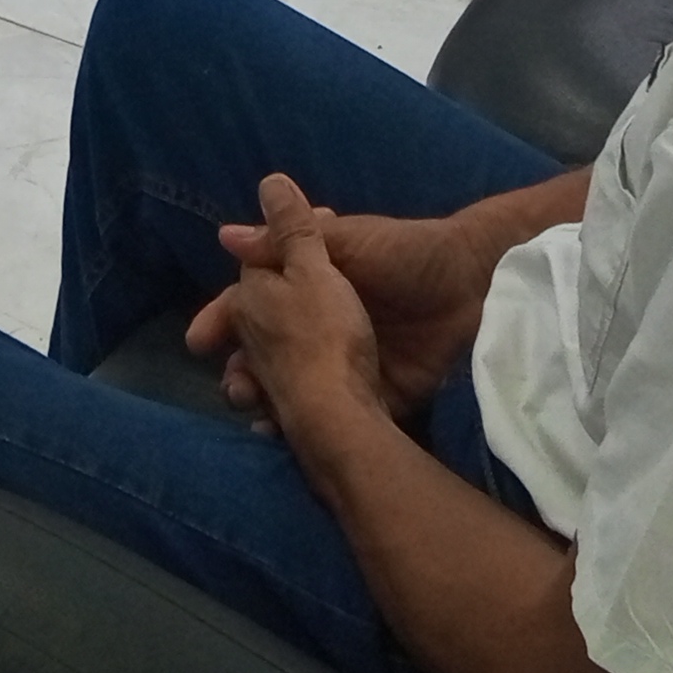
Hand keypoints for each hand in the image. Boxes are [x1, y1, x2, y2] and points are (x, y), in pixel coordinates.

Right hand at [194, 176, 393, 444]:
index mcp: (313, 287)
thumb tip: (225, 235)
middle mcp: (324, 328)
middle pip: (269, 354)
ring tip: (256, 414)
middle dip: (242, 370)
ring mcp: (349, 364)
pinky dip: (313, 431)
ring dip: (271, 402)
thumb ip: (291, 240)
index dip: (225, 319)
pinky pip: (340, 418)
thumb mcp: (348, 240)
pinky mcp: (379, 396)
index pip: (256, 303)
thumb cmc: (406, 253)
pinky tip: (289, 437)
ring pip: (297, 390)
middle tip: (231, 388)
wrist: (474, 286)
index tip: (198, 340)